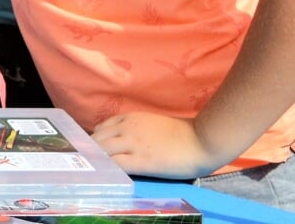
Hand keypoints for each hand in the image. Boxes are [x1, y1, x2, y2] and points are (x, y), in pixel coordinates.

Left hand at [90, 112, 219, 179]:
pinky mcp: (141, 161)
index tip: (96, 151)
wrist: (203, 139)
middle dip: (91, 151)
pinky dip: (108, 170)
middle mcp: (127, 128)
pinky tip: (107, 177)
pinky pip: (116, 165)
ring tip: (95, 171)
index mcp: (130, 118)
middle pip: (96, 139)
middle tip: (90, 164)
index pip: (101, 128)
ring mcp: (132, 144)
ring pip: (102, 151)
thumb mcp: (152, 123)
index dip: (96, 140)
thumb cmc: (184, 133)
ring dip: (96, 161)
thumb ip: (136, 129)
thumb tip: (122, 140)